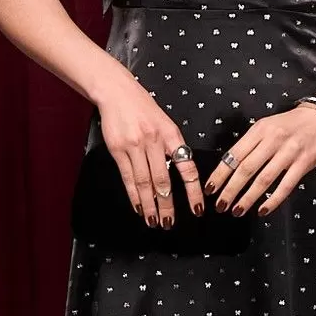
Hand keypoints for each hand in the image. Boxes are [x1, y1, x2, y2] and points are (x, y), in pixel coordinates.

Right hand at [97, 76, 203, 228]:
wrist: (117, 93)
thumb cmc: (144, 109)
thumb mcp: (166, 124)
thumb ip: (172, 147)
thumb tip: (180, 175)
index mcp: (171, 135)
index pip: (187, 168)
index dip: (193, 191)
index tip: (197, 209)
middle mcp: (154, 142)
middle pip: (163, 180)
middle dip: (167, 205)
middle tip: (169, 223)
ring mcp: (135, 146)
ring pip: (144, 182)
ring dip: (149, 204)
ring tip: (153, 220)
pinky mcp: (118, 150)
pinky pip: (128, 177)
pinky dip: (134, 195)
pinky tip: (138, 207)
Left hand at [205, 101, 315, 217]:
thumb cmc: (290, 124)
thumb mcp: (266, 126)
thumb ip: (251, 144)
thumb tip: (230, 167)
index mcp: (259, 130)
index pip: (235, 154)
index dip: (221, 173)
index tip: (210, 188)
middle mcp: (272, 140)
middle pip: (246, 169)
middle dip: (230, 189)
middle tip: (220, 205)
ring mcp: (289, 153)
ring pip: (264, 179)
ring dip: (248, 198)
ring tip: (237, 210)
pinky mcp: (303, 164)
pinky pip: (285, 186)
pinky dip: (273, 200)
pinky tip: (262, 210)